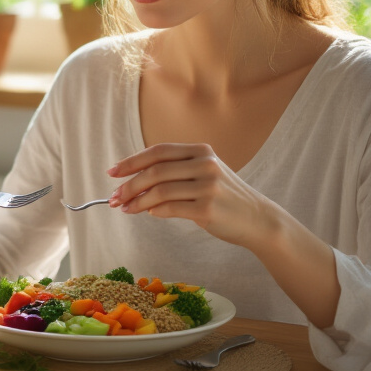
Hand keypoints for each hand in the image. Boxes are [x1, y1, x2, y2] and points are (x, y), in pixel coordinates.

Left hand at [108, 143, 279, 247]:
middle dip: (129, 184)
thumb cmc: (224, 197)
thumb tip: (134, 182)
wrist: (257, 219)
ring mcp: (207, 186)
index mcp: (202, 151)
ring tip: (125, 208)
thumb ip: (175, 172)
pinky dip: (153, 211)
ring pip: (159, 191)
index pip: (158, 152)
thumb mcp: (204, 174)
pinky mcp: (207, 208)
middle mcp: (205, 164)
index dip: (132, 161)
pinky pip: (170, 208)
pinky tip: (146, 213)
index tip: (113, 172)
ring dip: (136, 201)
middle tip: (114, 196)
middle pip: (155, 171)